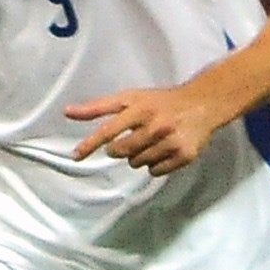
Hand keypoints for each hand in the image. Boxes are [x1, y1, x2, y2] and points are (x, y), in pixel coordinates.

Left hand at [66, 84, 224, 174]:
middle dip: (120, 149)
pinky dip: (155, 164)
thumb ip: (98, 107)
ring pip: (138, 163)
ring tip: (151, 142)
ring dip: (139, 156)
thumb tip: (67, 112)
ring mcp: (171, 142)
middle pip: (122, 152)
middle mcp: (156, 126)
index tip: (75, 156)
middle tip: (132, 138)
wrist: (202, 104)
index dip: (90, 144)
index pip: (109, 131)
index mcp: (140, 109)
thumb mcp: (130, 97)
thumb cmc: (160, 101)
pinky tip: (162, 150)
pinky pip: (156, 171)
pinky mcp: (184, 155)